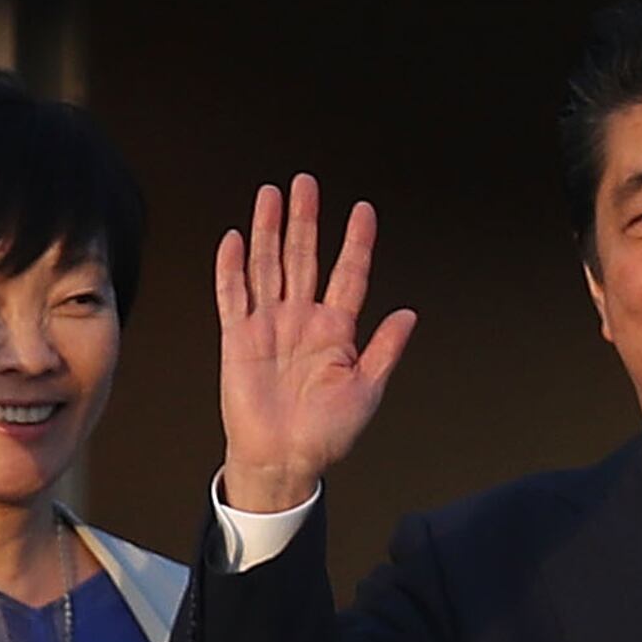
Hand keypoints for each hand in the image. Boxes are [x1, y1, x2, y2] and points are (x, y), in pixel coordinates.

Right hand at [214, 175, 415, 515]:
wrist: (283, 459)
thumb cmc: (326, 433)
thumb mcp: (367, 390)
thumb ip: (384, 349)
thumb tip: (409, 314)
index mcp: (336, 330)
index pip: (349, 274)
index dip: (357, 242)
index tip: (363, 211)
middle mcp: (302, 320)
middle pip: (304, 257)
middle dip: (306, 219)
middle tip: (306, 183)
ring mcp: (269, 326)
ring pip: (268, 266)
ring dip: (269, 231)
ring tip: (271, 196)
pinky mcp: (239, 339)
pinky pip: (233, 296)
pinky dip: (231, 268)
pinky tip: (234, 239)